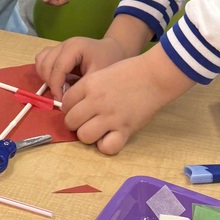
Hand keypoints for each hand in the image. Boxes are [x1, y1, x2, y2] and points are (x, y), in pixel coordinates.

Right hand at [36, 35, 128, 99]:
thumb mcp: (99, 75)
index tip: (62, 101)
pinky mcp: (57, 51)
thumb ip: (82, 87)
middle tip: (63, 95)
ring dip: (46, 77)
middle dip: (51, 83)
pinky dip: (45, 72)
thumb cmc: (108, 61)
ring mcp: (59, 46)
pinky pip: (42, 59)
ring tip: (60, 87)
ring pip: (41, 61)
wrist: (113, 50)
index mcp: (74, 47)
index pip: (58, 67)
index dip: (57, 86)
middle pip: (46, 64)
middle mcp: (63, 44)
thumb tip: (65, 100)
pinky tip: (57, 80)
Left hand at [59, 48, 196, 153]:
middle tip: (86, 120)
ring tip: (98, 129)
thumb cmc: (129, 72)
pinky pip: (106, 147)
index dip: (70, 108)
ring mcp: (110, 116)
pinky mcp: (125, 129)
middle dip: (76, 123)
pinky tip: (111, 136)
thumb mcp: (102, 73)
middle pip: (70, 121)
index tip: (79, 108)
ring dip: (88, 135)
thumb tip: (75, 106)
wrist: (154, 76)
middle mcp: (96, 101)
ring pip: (84, 136)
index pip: (65, 103)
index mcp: (89, 84)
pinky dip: (106, 145)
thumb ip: (87, 88)